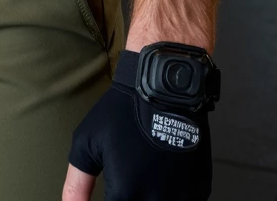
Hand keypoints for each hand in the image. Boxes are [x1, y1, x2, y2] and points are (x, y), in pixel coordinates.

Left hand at [64, 51, 212, 200]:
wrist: (164, 87)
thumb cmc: (122, 111)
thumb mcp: (88, 141)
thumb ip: (77, 183)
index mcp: (126, 193)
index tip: (109, 196)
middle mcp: (156, 200)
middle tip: (126, 187)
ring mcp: (181, 197)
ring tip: (141, 183)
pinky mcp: (199, 190)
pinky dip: (171, 198)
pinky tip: (162, 183)